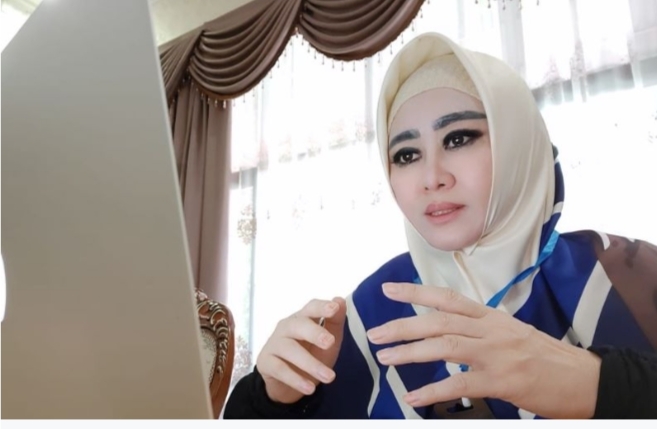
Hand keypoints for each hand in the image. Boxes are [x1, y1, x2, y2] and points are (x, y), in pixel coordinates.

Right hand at [256, 297, 346, 403]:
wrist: (289, 383)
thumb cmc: (311, 354)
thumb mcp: (328, 341)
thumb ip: (335, 322)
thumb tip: (340, 300)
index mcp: (303, 318)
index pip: (311, 308)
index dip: (322, 307)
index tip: (334, 309)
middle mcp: (286, 327)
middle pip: (298, 325)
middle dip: (314, 333)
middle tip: (330, 343)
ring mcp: (274, 343)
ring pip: (290, 349)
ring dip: (311, 364)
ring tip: (329, 377)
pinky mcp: (265, 362)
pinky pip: (280, 369)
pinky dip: (296, 379)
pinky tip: (309, 389)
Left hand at [366, 282, 600, 418]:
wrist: (583, 378)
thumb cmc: (543, 356)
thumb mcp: (509, 332)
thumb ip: (478, 328)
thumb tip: (445, 329)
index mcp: (490, 316)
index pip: (447, 297)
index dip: (415, 292)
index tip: (388, 289)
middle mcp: (490, 329)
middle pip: (438, 320)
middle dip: (402, 325)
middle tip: (375, 333)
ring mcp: (496, 354)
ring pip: (444, 346)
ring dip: (409, 352)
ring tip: (385, 357)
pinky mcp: (503, 382)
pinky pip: (459, 385)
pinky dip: (432, 391)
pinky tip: (412, 396)